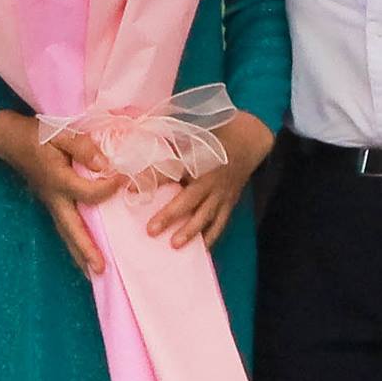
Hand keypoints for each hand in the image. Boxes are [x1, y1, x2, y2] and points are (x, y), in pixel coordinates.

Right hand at [0, 111, 118, 274]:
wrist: (10, 140)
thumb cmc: (36, 135)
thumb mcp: (58, 133)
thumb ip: (81, 146)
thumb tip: (104, 165)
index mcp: (58, 179)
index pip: (87, 193)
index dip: (108, 187)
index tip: (123, 178)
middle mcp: (54, 198)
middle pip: (71, 229)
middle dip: (85, 250)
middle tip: (101, 270)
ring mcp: (51, 204)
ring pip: (66, 234)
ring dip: (79, 254)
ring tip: (95, 274)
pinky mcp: (52, 205)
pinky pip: (64, 228)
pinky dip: (75, 244)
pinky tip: (85, 255)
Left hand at [141, 111, 274, 248]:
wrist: (249, 140)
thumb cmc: (216, 134)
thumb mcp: (195, 130)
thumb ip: (171, 136)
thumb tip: (141, 134)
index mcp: (199, 158)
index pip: (172, 171)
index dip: (152, 181)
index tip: (131, 191)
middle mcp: (211, 179)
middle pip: (189, 200)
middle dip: (170, 215)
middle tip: (150, 230)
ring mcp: (222, 194)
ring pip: (206, 216)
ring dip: (190, 231)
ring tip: (174, 245)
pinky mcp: (230, 203)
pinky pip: (221, 223)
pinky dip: (212, 237)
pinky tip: (200, 250)